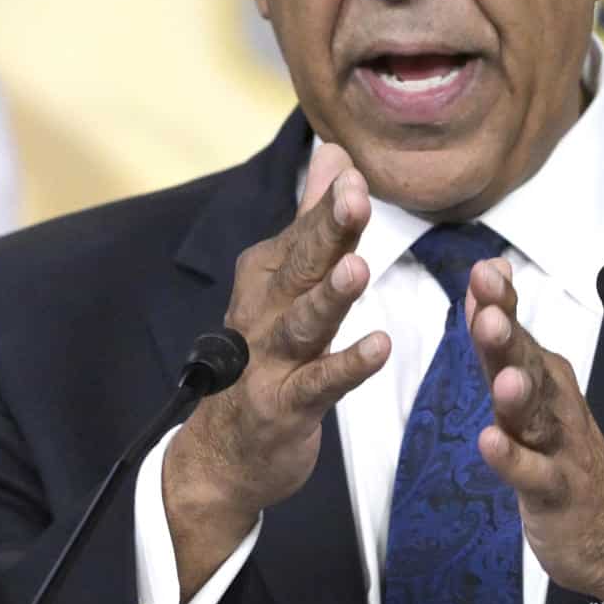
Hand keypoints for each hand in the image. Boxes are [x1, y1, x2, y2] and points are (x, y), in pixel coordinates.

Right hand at [162, 143, 389, 598]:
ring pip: (304, 321)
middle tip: (356, 197)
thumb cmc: (266, 354)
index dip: (331, 203)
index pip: (307, 232)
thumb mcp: (287, 280)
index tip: (355, 169)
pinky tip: (380, 347)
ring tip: (359, 269)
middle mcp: (266, 309)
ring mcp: (271, 359)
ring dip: (330, 296)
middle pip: (303, 265)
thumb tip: (336, 152)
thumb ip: (313, 217)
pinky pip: (320, 383)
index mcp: (270, 275)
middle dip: (328, 230)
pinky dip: (348, 366)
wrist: (224, 451)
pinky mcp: (284, 405)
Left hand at [467, 259, 603, 603]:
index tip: (484, 272)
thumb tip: (486, 278)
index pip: (516, 334)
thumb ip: (503, 342)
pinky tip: (490, 443)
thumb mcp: (530, 394)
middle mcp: (552, 404)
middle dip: (507, 338)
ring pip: (534, 416)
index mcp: (543, 377)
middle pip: (526, 366)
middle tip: (489, 311)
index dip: (499, 305)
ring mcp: (558, 448)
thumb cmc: (563, 451)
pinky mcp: (558, 491)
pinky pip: (532, 474)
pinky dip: (512, 460)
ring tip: (502, 377)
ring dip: (517, 395)